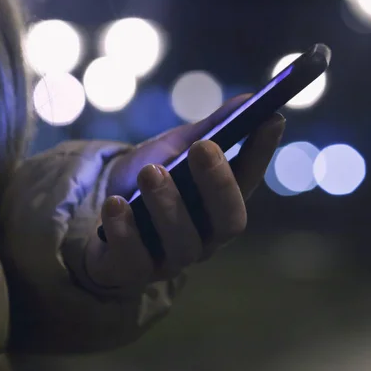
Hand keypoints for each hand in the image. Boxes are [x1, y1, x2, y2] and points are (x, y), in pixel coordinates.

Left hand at [85, 95, 284, 288]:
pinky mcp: (133, 272)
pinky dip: (125, 231)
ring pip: (182, 242)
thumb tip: (250, 98)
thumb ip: (210, 128)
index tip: (270, 117)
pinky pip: (134, 260)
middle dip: (218, 184)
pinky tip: (116, 204)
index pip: (249, 181)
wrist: (100, 209)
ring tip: (151, 172)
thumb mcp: (175, 148)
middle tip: (205, 147)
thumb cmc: (148, 178)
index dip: (261, 152)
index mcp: (219, 205)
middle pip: (227, 221)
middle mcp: (205, 237)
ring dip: (167, 204)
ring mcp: (171, 259)